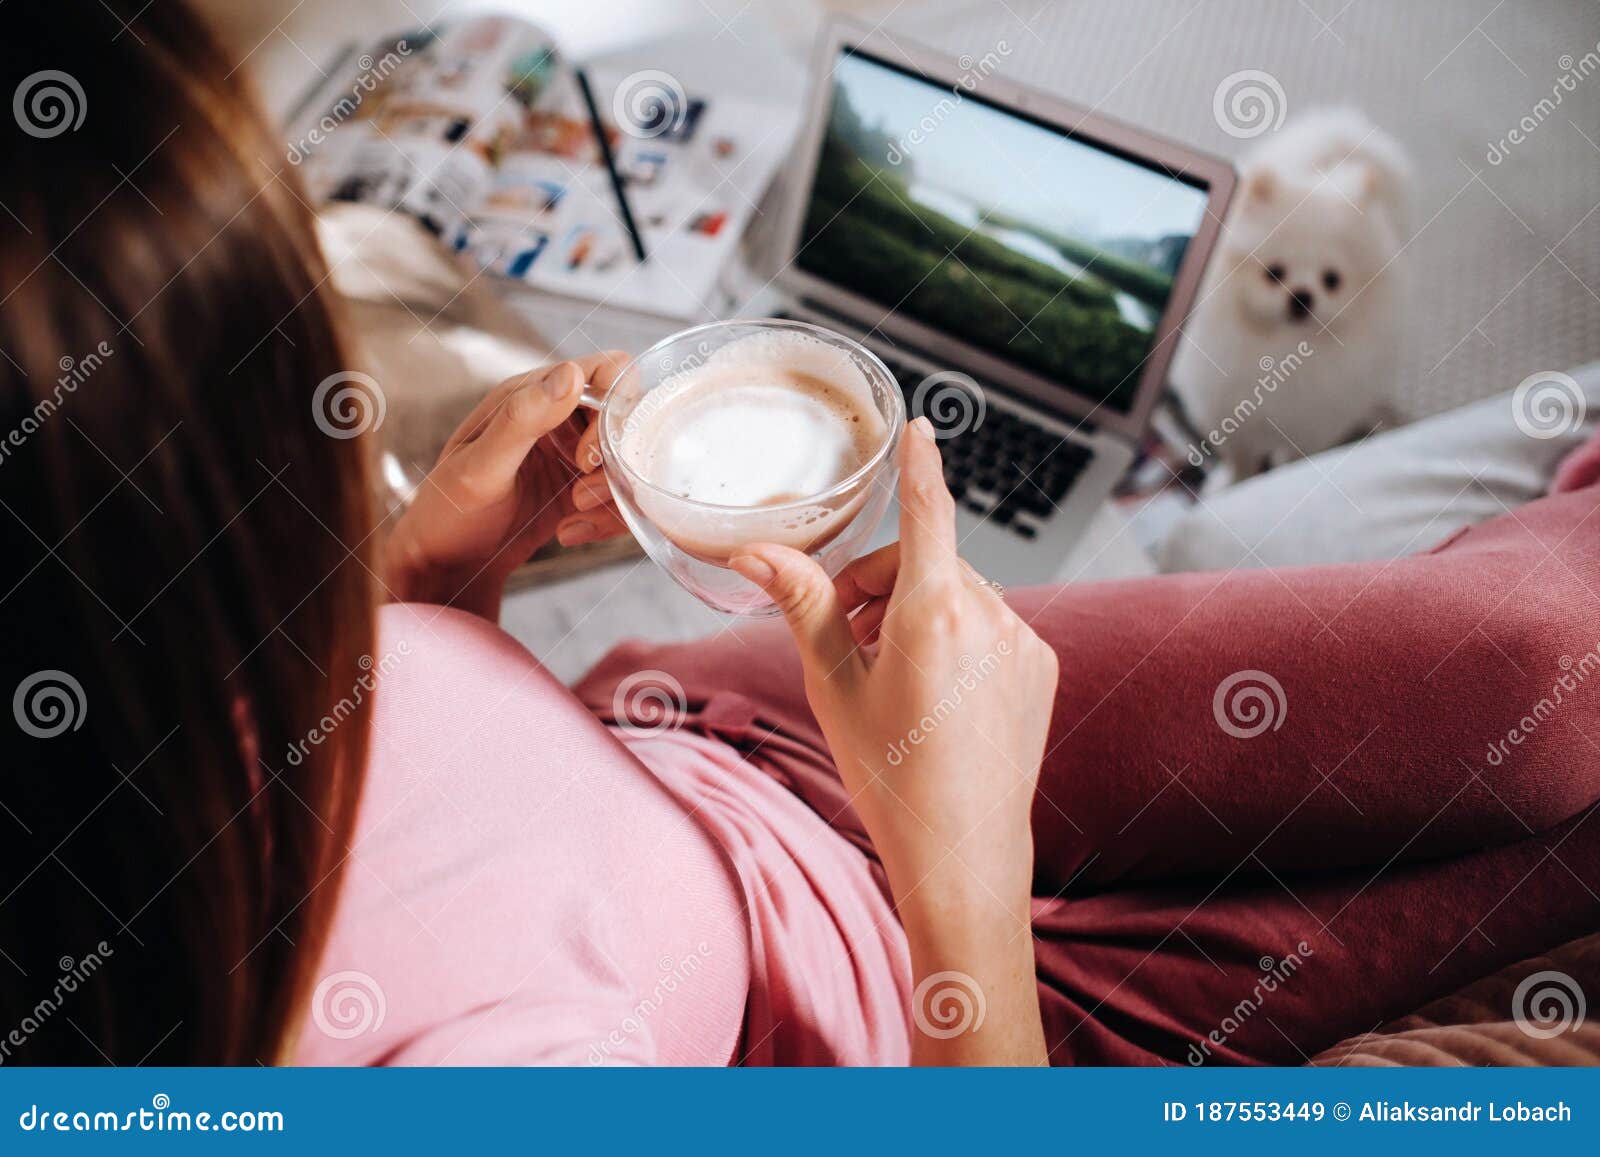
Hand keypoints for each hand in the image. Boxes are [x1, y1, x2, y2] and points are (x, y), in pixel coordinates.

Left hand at [384, 352, 630, 619]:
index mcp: (535, 392)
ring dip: (613, 497)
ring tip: (572, 518)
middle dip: (615, 463)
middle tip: (579, 496)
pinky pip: (625, 496)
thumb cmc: (449, 511)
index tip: (586, 457)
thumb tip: (571, 373)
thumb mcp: (480, 467)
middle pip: (631, 419)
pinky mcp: (586, 488)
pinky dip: (608, 520)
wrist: (448, 563)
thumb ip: (522, 419)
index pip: (609, 371)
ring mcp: (577, 452)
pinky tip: (571, 533)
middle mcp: (562, 415)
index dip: (614, 410)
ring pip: (633, 462)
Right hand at [729, 418, 1057, 917]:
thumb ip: (801, 604)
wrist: (962, 851)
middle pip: (924, 562)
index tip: (919, 427)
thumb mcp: (832, 685)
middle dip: (880, 586)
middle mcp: (990, 614)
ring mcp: (1023, 640)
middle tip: (845, 640)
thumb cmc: (890, 776)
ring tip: (887, 674)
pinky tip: (934, 692)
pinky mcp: (1041, 666)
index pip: (926, 511)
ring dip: (917, 611)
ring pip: (958, 593)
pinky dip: (958, 637)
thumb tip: (753, 552)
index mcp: (932, 612)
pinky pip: (992, 624)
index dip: (919, 464)